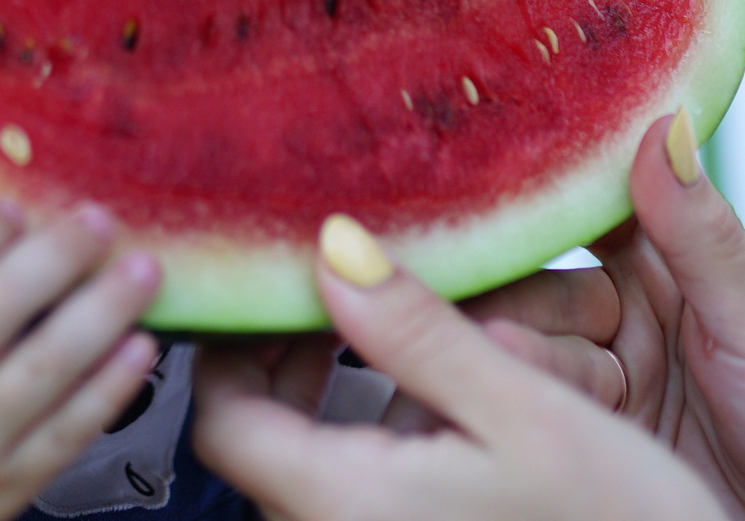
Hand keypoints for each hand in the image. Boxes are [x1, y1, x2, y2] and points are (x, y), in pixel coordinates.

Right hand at [0, 202, 160, 520]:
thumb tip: (16, 219)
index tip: (13, 206)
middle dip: (56, 257)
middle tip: (99, 220)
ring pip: (45, 368)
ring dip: (103, 312)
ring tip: (143, 269)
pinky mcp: (8, 485)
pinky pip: (69, 430)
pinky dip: (111, 386)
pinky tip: (141, 346)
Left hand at [193, 216, 722, 520]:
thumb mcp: (527, 409)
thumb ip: (417, 331)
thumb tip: (331, 248)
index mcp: (347, 502)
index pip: (217, 417)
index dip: (229, 338)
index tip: (271, 274)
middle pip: (263, 438)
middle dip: (289, 353)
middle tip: (332, 283)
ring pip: (320, 462)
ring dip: (346, 391)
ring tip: (400, 320)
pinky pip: (370, 492)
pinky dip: (389, 435)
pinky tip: (449, 396)